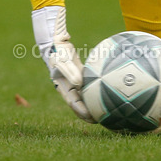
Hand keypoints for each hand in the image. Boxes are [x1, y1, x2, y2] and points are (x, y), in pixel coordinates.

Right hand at [31, 5, 93, 121]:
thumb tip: (79, 84)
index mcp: (63, 86)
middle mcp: (69, 86)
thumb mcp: (63, 60)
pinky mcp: (80, 73)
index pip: (73, 103)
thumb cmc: (58, 51)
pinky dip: (94, 90)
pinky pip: (88, 85)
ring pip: (84, 95)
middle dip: (88, 113)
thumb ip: (70, 71)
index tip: (91, 118)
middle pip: (79, 103)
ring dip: (91, 103)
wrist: (56, 41)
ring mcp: (74, 80)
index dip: (81, 112)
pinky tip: (104, 90)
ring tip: (104, 110)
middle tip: (100, 120)